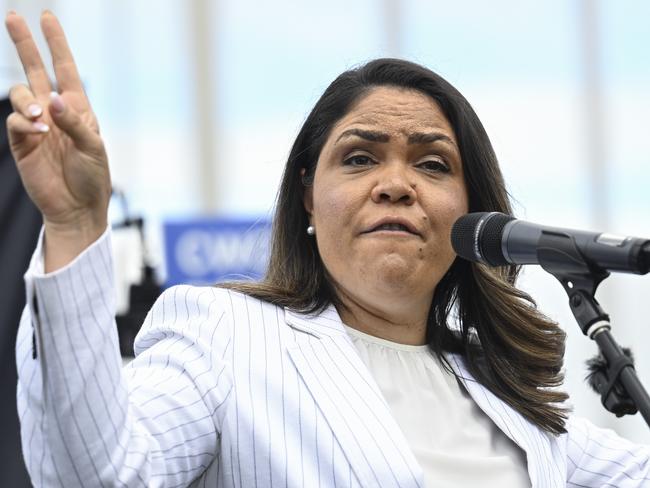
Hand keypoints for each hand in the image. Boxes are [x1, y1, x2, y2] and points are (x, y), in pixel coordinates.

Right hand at [5, 11, 110, 270]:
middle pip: (34, 70)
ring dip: (26, 99)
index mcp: (77, 108)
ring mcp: (36, 126)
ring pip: (19, 93)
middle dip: (24, 43)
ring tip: (40, 117)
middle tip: (12, 16)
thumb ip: (74, 122)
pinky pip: (15, 121)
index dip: (56, 43)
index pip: (64, 69)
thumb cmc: (92, 177)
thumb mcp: (93, 147)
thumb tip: (53, 99)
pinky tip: (38, 132)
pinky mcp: (21, 142)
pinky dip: (24, 122)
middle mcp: (54, 112)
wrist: (78, 207)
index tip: (47, 17)